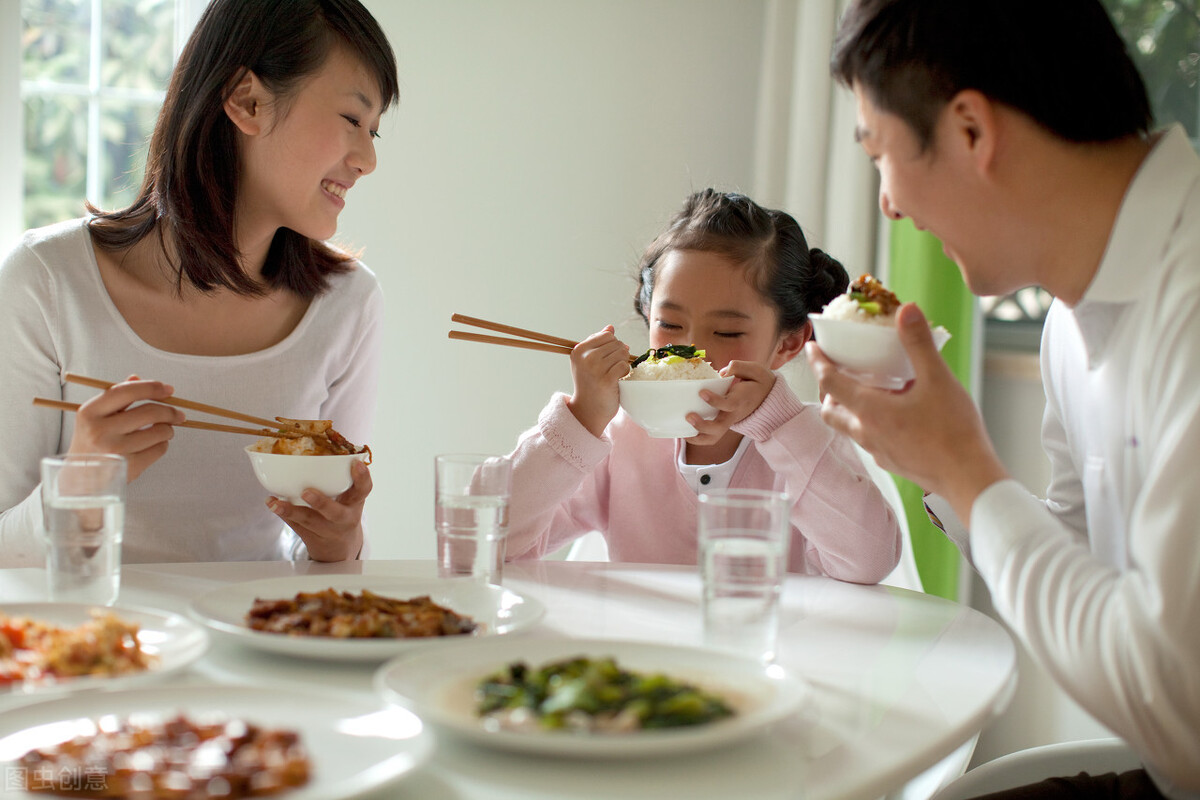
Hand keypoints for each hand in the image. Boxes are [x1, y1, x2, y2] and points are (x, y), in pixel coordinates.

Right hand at [67, 375, 184, 481]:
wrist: (82, 479)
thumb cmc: (92, 441)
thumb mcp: (96, 417)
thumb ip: (116, 397)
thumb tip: (136, 377)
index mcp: (89, 412)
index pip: (126, 391)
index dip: (150, 387)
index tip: (168, 389)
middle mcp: (100, 431)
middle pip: (149, 412)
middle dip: (170, 411)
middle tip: (179, 414)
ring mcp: (115, 450)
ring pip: (159, 431)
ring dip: (167, 429)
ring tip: (163, 431)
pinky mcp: (128, 467)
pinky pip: (160, 449)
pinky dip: (162, 445)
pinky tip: (153, 446)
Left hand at [268, 460, 371, 560]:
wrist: (338, 548)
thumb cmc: (343, 511)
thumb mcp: (350, 497)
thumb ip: (340, 477)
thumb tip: (318, 441)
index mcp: (355, 503)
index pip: (364, 490)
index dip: (362, 477)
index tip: (357, 463)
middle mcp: (343, 518)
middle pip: (335, 513)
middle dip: (321, 503)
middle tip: (307, 492)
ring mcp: (326, 530)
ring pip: (309, 521)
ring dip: (291, 511)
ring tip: (275, 502)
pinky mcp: (311, 537)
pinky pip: (295, 525)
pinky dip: (283, 513)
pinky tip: (272, 503)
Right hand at [565, 325, 629, 436]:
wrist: (588, 410)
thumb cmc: (590, 384)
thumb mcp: (587, 361)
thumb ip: (598, 343)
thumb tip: (610, 327)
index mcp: (579, 350)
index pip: (607, 335)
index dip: (613, 346)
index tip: (608, 359)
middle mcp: (585, 357)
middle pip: (617, 343)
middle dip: (619, 354)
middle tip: (611, 369)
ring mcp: (595, 368)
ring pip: (622, 353)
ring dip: (623, 363)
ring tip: (614, 374)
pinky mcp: (606, 380)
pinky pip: (624, 366)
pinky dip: (625, 372)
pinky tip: (618, 380)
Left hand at [684, 361, 775, 445]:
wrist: (767, 397)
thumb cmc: (757, 382)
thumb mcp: (755, 370)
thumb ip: (739, 367)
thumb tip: (722, 372)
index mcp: (740, 400)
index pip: (728, 405)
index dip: (715, 401)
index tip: (702, 392)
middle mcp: (733, 414)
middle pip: (719, 427)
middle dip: (702, 425)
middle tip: (689, 416)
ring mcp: (727, 422)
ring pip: (714, 437)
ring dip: (697, 437)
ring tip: (683, 431)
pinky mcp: (722, 424)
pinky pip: (710, 436)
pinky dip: (697, 438)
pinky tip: (683, 432)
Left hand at [805, 303, 1007, 520]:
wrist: (969, 478)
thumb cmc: (954, 431)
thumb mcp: (938, 379)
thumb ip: (919, 344)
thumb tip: (907, 310)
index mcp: (870, 411)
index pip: (829, 383)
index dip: (818, 362)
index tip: (812, 347)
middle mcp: (866, 433)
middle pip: (830, 410)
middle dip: (827, 389)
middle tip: (835, 370)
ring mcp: (878, 451)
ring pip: (848, 427)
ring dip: (847, 407)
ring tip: (864, 388)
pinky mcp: (892, 462)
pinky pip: (869, 439)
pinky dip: (868, 422)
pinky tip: (891, 414)